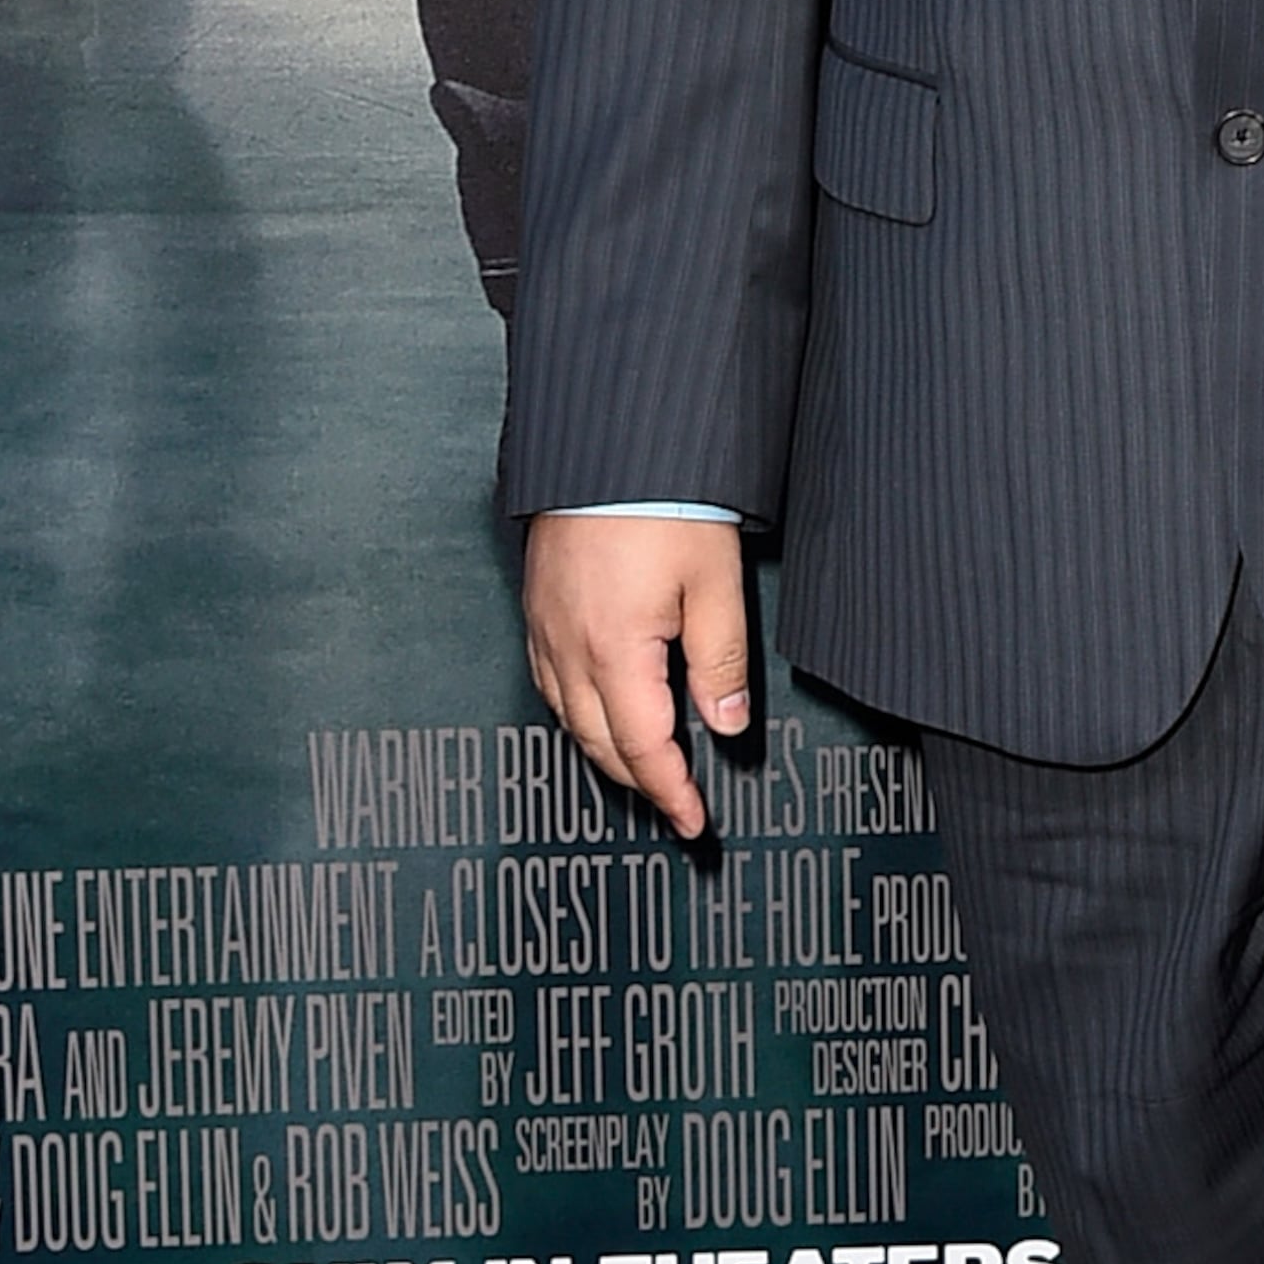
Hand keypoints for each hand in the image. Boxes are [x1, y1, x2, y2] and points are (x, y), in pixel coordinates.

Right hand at [522, 513, 754, 843]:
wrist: (608, 443)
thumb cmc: (663, 499)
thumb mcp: (714, 584)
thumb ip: (721, 661)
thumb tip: (727, 723)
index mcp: (614, 652)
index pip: (643, 748)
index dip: (670, 792)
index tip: (692, 820)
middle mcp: (568, 646)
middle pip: (599, 742)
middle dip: (637, 781)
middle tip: (672, 803)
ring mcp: (544, 625)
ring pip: (567, 716)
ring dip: (603, 750)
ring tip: (639, 768)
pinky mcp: (536, 602)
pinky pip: (548, 679)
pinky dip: (573, 711)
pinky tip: (594, 709)